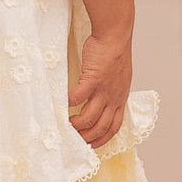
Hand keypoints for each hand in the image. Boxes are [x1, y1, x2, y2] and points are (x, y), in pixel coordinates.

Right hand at [68, 33, 131, 149]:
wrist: (115, 36)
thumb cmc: (114, 53)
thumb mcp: (119, 78)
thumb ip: (112, 91)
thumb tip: (101, 100)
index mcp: (121, 99)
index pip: (114, 127)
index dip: (103, 139)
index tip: (92, 146)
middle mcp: (114, 98)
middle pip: (101, 127)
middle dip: (87, 137)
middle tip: (74, 139)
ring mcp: (104, 90)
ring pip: (89, 117)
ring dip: (76, 124)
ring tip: (66, 123)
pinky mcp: (93, 79)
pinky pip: (78, 97)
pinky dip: (68, 103)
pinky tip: (60, 104)